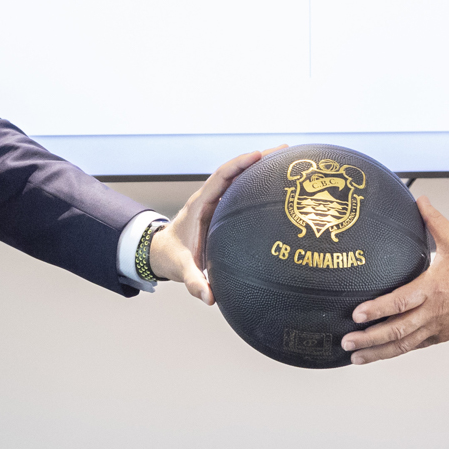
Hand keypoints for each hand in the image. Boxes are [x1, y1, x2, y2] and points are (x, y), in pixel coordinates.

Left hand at [147, 147, 280, 303]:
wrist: (162, 253)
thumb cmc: (171, 257)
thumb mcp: (182, 269)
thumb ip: (194, 282)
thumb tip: (209, 297)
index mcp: (200, 205)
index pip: (221, 177)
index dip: (240, 164)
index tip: (259, 155)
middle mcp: (209, 198)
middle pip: (235, 170)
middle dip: (258, 158)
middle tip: (285, 151)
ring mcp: (216, 202)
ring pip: (239, 178)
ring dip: (260, 167)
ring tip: (287, 160)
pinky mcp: (222, 209)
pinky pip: (241, 191)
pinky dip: (257, 183)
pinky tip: (277, 185)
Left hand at [340, 193, 448, 362]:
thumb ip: (434, 220)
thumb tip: (420, 199)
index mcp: (432, 289)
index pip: (399, 302)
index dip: (377, 310)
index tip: (357, 315)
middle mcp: (432, 312)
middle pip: (396, 330)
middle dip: (369, 339)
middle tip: (347, 342)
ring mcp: (435, 328)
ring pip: (403, 345)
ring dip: (378, 352)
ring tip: (356, 357)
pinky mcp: (440, 336)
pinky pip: (414, 347)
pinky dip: (395, 352)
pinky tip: (379, 354)